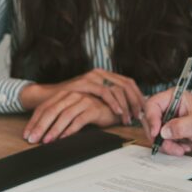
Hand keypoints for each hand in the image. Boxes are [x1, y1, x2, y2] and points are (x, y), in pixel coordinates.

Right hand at [19, 68, 143, 125]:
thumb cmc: (71, 103)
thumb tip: (129, 112)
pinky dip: (114, 103)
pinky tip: (118, 113)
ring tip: (129, 119)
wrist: (47, 98)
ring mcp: (92, 76)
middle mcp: (100, 73)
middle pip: (127, 84)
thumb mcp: (93, 100)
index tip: (144, 110)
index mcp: (105, 75)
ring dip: (126, 105)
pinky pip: (105, 92)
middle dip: (136, 101)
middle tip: (141, 116)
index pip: (128, 83)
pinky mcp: (85, 83)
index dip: (138, 96)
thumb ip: (108, 102)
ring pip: (118, 88)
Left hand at [22, 91, 117, 143]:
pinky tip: (63, 138)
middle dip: (40, 127)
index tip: (27, 135)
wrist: (114, 107)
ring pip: (65, 115)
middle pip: (51, 111)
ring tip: (47, 141)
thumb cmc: (92, 110)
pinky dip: (70, 130)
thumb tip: (41, 132)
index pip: (44, 108)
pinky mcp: (94, 108)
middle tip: (33, 140)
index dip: (34, 122)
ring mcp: (83, 101)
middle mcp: (72, 95)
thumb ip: (58, 117)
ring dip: (54, 129)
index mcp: (64, 94)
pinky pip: (79, 120)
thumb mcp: (72, 111)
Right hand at [141, 90, 191, 155]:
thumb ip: (179, 127)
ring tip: (180, 149)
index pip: (152, 105)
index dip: (151, 119)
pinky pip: (163, 142)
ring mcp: (170, 122)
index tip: (156, 133)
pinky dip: (170, 148)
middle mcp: (170, 109)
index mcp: (174, 98)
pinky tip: (183, 148)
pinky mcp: (173, 133)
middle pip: (150, 121)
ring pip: (156, 135)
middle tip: (167, 145)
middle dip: (158, 136)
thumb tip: (163, 132)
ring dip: (166, 145)